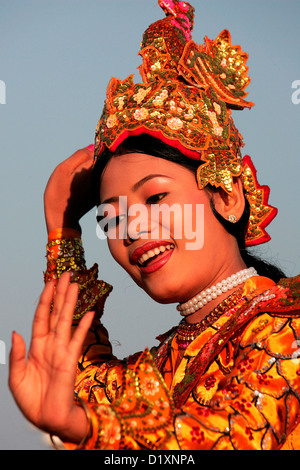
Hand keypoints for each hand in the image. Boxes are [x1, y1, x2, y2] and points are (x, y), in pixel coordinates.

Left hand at [9, 272, 94, 442]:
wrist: (46, 418)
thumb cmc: (31, 400)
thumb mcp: (16, 377)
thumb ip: (17, 354)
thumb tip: (16, 332)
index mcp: (35, 346)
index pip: (41, 316)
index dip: (45, 300)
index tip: (50, 282)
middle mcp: (49, 344)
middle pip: (56, 313)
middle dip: (60, 294)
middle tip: (67, 275)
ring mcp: (61, 350)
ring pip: (66, 321)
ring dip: (71, 303)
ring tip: (75, 285)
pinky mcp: (70, 360)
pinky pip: (77, 339)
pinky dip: (83, 325)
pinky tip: (89, 312)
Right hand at [44, 145, 94, 232]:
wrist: (62, 218)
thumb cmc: (59, 192)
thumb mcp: (63, 169)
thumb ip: (79, 156)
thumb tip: (92, 146)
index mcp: (95, 169)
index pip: (100, 152)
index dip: (92, 152)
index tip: (82, 158)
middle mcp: (102, 178)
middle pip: (101, 164)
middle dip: (93, 164)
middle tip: (77, 174)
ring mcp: (102, 188)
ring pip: (100, 174)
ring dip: (92, 174)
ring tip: (77, 184)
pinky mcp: (99, 196)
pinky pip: (98, 184)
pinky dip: (91, 184)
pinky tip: (80, 191)